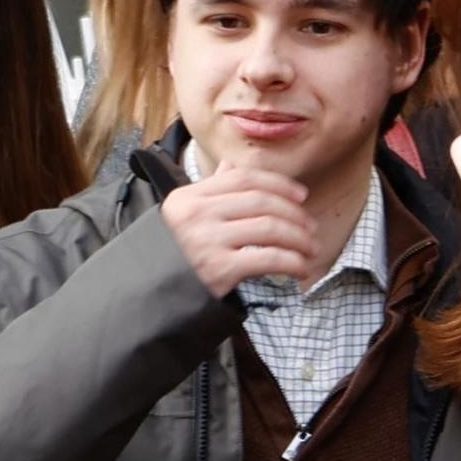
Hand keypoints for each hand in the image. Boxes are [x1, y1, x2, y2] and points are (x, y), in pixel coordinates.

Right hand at [161, 163, 318, 298]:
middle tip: (310, 227)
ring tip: (311, 248)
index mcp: (191, 196)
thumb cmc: (172, 255)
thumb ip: (210, 190)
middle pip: (261, 201)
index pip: (243, 178)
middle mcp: (198, 214)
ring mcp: (208, 240)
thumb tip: (233, 166)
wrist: (149, 294)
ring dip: (299, 238)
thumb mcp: (183, 215)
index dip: (278, 184)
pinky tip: (301, 268)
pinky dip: (292, 262)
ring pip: (270, 228)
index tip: (301, 196)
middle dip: (294, 213)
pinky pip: (268, 258)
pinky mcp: (219, 268)